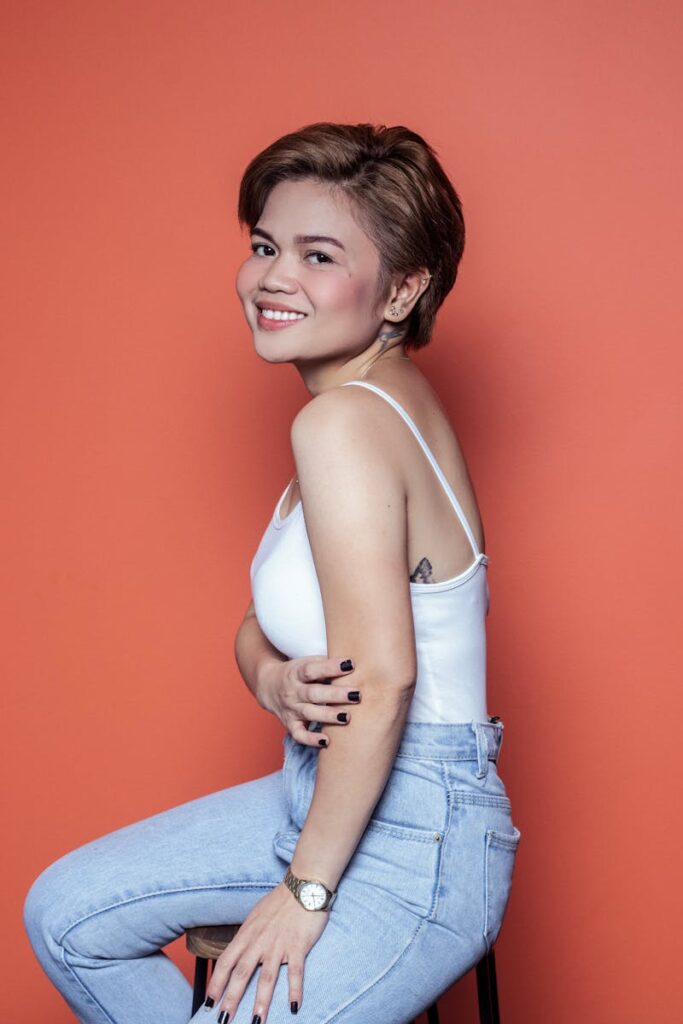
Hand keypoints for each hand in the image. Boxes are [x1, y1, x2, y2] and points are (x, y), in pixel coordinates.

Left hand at [205, 880, 329, 1021]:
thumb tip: (237, 953)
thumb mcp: (256, 917)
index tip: (209, 1003)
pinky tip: (293, 1007)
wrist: (304, 885)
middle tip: (223, 1020)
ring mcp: (279, 944)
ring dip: (260, 1002)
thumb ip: (247, 936)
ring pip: (267, 977)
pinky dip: (294, 990)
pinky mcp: (299, 945)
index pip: (226, 962)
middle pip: (242, 973)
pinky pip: (296, 972)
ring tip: (256, 1022)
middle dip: (231, 999)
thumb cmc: (279, 902)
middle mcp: (260, 941)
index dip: (216, 983)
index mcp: (247, 933)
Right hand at [257, 655, 360, 747]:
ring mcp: (290, 709)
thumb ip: (325, 664)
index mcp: (296, 672)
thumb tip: (356, 661)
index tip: (350, 664)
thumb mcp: (306, 662)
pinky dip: (311, 740)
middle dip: (335, 695)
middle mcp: (292, 691)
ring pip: (309, 713)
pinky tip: (326, 741)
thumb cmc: (298, 673)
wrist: (269, 687)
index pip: (312, 669)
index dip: (330, 667)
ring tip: (347, 717)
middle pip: (313, 693)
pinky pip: (299, 735)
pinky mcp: (290, 725)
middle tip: (356, 695)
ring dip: (328, 716)